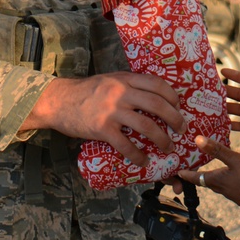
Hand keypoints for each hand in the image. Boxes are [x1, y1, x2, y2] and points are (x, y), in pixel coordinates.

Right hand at [22, 73, 185, 165]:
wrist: (58, 101)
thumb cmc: (86, 91)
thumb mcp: (110, 80)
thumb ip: (129, 85)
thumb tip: (154, 96)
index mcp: (125, 79)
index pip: (157, 84)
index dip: (172, 96)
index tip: (178, 106)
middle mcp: (121, 92)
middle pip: (157, 104)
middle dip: (174, 118)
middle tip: (182, 129)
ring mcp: (111, 111)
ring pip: (146, 126)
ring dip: (162, 139)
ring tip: (168, 147)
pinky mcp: (102, 128)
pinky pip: (125, 144)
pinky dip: (137, 155)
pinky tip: (142, 160)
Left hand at [179, 135, 239, 206]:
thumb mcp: (234, 158)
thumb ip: (217, 149)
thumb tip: (198, 140)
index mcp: (218, 180)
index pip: (198, 178)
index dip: (188, 175)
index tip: (179, 174)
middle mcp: (223, 189)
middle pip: (208, 183)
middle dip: (200, 178)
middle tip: (195, 173)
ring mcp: (233, 195)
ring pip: (220, 187)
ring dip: (214, 181)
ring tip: (214, 174)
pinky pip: (231, 189)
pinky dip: (227, 184)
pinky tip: (234, 179)